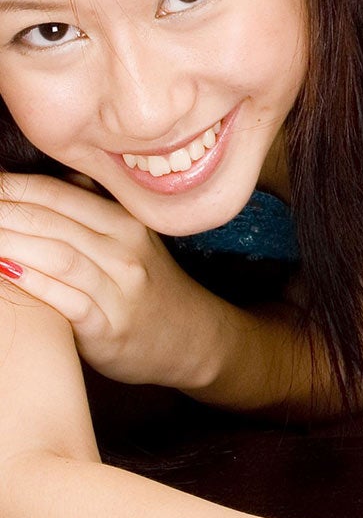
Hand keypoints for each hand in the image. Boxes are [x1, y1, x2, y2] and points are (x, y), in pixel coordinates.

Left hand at [0, 172, 227, 388]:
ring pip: (58, 256)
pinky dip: (32, 283)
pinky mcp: (109, 328)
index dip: (13, 186)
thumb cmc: (145, 284)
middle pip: (52, 221)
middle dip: (3, 212)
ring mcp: (120, 289)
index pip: (59, 193)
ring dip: (9, 243)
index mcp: (126, 221)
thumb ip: (90, 207)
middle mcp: (126, 250)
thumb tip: (38, 180)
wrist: (188, 337)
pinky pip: (66, 299)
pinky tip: (5, 272)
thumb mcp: (129, 238)